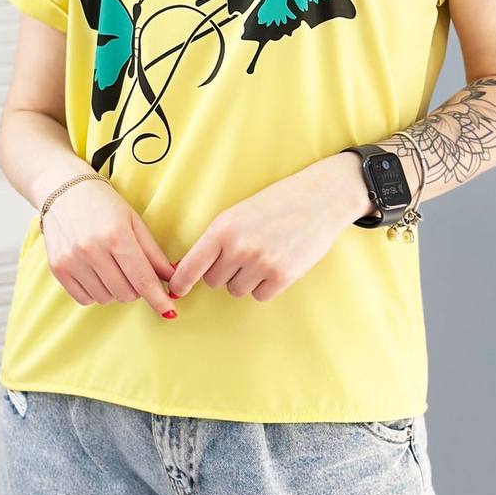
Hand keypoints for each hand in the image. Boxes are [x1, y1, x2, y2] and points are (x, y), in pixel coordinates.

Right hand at [41, 177, 177, 318]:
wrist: (63, 189)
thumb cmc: (104, 204)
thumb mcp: (134, 221)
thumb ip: (153, 253)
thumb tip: (173, 278)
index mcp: (116, 235)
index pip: (143, 279)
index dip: (159, 299)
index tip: (170, 311)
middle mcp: (92, 249)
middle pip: (126, 293)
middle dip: (137, 288)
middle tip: (134, 270)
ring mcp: (72, 260)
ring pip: (107, 298)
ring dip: (116, 290)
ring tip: (112, 266)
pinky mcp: (58, 269)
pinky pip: (85, 299)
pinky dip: (97, 292)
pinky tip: (97, 273)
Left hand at [169, 155, 366, 302]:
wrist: (320, 198)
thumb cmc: (276, 204)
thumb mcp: (238, 214)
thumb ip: (214, 241)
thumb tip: (185, 271)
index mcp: (223, 228)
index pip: (192, 265)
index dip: (180, 281)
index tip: (176, 290)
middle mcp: (239, 247)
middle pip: (213, 280)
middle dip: (223, 271)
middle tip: (243, 252)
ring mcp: (262, 263)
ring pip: (236, 290)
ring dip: (244, 279)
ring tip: (262, 254)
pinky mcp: (283, 276)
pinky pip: (259, 296)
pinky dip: (264, 285)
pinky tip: (275, 263)